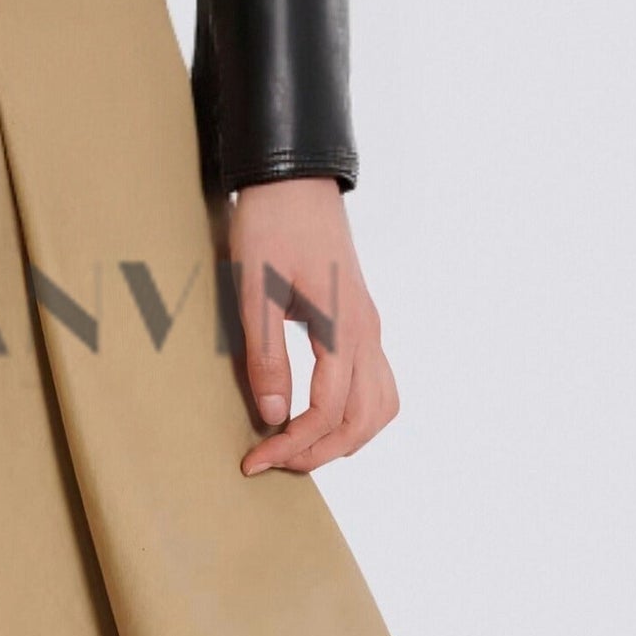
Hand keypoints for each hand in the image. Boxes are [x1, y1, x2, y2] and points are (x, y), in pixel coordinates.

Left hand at [229, 175, 399, 474]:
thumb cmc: (269, 222)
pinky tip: (324, 412)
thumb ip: (266, 353)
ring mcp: (369, 323)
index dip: (292, 446)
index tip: (254, 461)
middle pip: (363, 420)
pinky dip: (358, 411)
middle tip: (275, 461)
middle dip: (321, 451)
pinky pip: (378, 382)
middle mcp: (366, 330)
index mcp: (342, 326)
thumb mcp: (254, 286)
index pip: (327, 412)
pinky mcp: (361, 315)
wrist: (293, 174)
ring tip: (301, 446)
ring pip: (381, 405)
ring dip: (347, 436)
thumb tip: (273, 418)